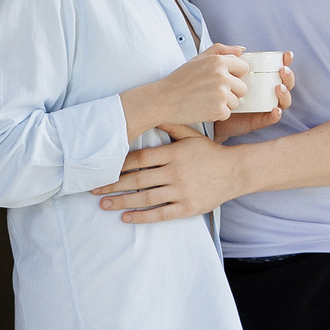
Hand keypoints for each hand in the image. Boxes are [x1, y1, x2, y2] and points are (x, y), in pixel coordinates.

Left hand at [93, 131, 245, 223]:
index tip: (102, 169)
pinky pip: (160, 214)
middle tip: (93, 189)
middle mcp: (175, 172)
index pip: (139, 159)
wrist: (236, 172)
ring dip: (122, 202)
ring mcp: (182, 191)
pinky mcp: (188, 207)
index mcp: (173, 153)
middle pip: (137, 180)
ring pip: (145, 198)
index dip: (119, 165)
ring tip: (103, 204)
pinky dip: (141, 217)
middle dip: (112, 185)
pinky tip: (126, 218)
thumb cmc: (210, 152)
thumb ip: (171, 124)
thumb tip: (152, 112)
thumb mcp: (191, 134)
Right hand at [144, 45, 247, 129]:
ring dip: (224, 104)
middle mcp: (222, 76)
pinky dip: (216, 114)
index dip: (234, 75)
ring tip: (205, 100)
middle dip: (231, 92)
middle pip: (242, 88)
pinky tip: (203, 108)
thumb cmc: (180, 79)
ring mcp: (221, 94)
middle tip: (211, 92)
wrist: (163, 100)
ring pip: (236, 102)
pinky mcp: (218, 110)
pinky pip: (227, 113)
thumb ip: (221, 50)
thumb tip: (242, 50)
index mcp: (218, 61)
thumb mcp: (198, 58)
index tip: (220, 80)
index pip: (244, 68)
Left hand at [213, 52, 292, 139]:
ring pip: (283, 101)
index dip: (286, 61)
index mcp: (261, 78)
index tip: (287, 55)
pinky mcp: (259, 120)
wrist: (208, 109)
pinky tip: (276, 110)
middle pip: (286, 84)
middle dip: (288, 77)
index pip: (278, 68)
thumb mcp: (220, 68)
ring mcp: (264, 106)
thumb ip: (228, 56)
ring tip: (279, 88)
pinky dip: (276, 115)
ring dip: (285, 94)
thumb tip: (242, 49)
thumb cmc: (216, 87)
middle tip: (283, 71)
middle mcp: (266, 91)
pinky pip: (271, 118)